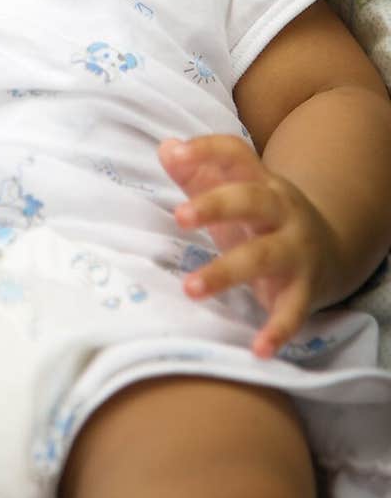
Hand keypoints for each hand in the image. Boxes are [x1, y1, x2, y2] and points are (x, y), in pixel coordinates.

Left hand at [158, 134, 335, 358]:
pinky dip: (277, 330)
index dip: (207, 149)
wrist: (331, 251)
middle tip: (178, 217)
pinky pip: (293, 310)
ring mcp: (296, 250)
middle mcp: (282, 211)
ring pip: (263, 256)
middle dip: (215, 206)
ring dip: (225, 272)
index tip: (175, 155)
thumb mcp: (234, 194)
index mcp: (260, 181)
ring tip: (190, 289)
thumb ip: (198, 173)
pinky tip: (257, 349)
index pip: (236, 153)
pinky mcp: (305, 290)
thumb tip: (165, 148)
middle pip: (251, 200)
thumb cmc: (261, 220)